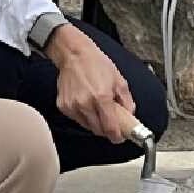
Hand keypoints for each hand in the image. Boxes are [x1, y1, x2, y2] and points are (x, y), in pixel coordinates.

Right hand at [46, 24, 134, 142]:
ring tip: (99, 108)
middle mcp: (85, 104)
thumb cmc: (96, 64)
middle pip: (98, 130)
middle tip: (112, 122)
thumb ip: (127, 100)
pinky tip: (87, 103)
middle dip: (107, 129)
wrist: (74, 55)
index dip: (117, 136)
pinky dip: (84, 116)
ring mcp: (72, 106)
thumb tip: (130, 115)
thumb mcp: (119, 80)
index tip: (120, 137)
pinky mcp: (63, 106)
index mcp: (101, 97)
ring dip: (95, 123)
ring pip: (87, 126)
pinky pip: (77, 119)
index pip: (110, 128)